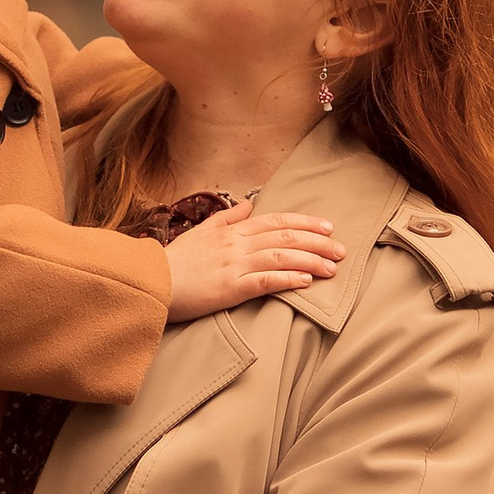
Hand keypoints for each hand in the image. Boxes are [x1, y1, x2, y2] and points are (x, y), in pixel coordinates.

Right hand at [163, 200, 342, 321]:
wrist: (151, 281)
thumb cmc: (176, 260)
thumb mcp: (202, 231)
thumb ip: (228, 217)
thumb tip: (251, 204)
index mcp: (232, 230)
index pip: (276, 221)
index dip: (305, 222)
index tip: (327, 227)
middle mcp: (237, 244)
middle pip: (286, 237)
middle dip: (318, 242)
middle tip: (341, 249)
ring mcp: (235, 265)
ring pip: (282, 257)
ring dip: (311, 261)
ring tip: (332, 268)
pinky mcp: (231, 288)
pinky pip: (266, 280)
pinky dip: (288, 278)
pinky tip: (307, 281)